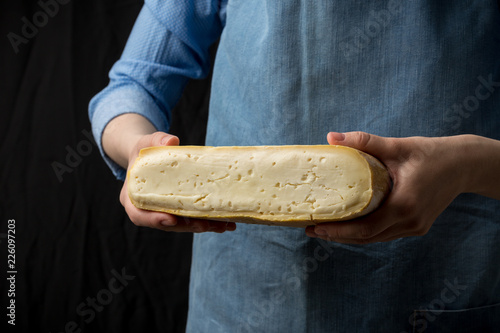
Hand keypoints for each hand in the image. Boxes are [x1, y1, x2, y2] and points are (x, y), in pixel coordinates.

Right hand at [120, 131, 236, 232]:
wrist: (148, 158)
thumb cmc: (145, 151)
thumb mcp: (146, 142)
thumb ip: (156, 140)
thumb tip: (171, 140)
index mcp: (133, 198)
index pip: (139, 215)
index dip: (154, 220)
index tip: (171, 219)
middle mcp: (149, 210)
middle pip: (167, 224)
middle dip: (188, 226)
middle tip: (205, 225)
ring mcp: (165, 213)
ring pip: (184, 225)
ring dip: (205, 226)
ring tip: (224, 225)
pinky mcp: (180, 212)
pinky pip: (194, 219)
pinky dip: (210, 221)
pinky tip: (227, 222)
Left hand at [305, 131, 470, 243]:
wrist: (464, 164)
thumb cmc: (431, 153)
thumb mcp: (397, 146)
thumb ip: (364, 142)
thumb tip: (331, 137)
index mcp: (404, 205)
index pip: (363, 228)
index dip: (337, 231)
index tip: (313, 228)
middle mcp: (409, 222)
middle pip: (366, 238)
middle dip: (336, 236)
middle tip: (310, 229)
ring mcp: (415, 227)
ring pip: (375, 239)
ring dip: (349, 236)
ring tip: (325, 229)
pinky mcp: (417, 226)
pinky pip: (385, 233)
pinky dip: (365, 232)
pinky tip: (349, 225)